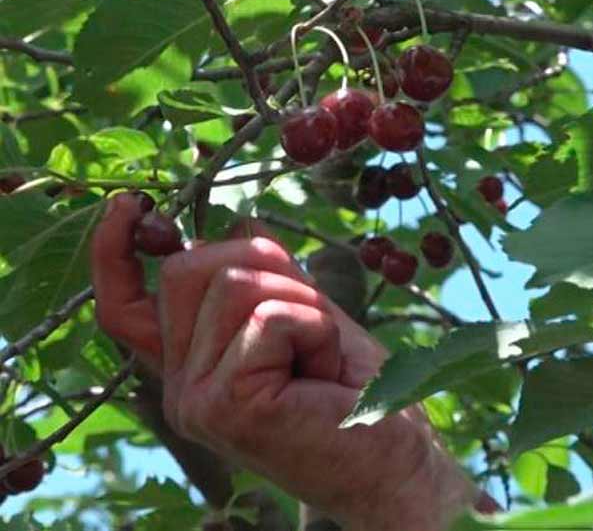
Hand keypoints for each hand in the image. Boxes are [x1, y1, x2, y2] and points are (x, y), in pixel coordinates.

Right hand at [91, 193, 477, 529]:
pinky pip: (270, 317)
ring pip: (234, 285)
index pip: (124, 306)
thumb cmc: (357, 393)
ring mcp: (197, 400)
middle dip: (263, 268)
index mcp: (192, 369)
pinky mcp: (226, 405)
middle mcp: (181, 388)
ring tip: (321, 358)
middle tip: (309, 321)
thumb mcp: (306, 317)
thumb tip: (241, 228)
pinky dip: (314, 327)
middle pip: (188, 270)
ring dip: (301, 304)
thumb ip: (264, 281)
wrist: (398, 465)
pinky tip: (326, 374)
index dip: (114, 251)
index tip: (130, 206)